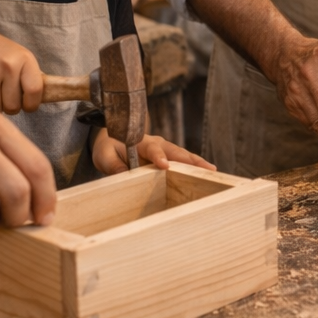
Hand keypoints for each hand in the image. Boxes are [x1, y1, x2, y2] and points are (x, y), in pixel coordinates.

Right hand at [0, 25, 44, 114]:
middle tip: (4, 97)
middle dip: (9, 107)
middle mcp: (8, 66)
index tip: (27, 106)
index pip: (35, 91)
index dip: (32, 104)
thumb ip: (28, 74)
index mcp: (24, 58)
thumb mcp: (16, 54)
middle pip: (14, 106)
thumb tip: (41, 97)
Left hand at [91, 128, 216, 173]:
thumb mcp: (104, 156)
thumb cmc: (108, 148)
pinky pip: (183, 162)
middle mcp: (157, 143)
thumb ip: (113, 166)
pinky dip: (195, 168)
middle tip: (206, 169)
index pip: (152, 148)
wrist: (112, 140)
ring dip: (198, 164)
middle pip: (176, 151)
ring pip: (184, 156)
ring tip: (213, 172)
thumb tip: (122, 177)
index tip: (164, 166)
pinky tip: (206, 177)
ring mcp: (165, 150)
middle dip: (191, 161)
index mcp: (141, 141)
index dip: (159, 156)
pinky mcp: (168, 158)